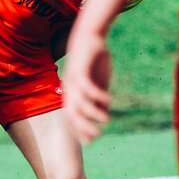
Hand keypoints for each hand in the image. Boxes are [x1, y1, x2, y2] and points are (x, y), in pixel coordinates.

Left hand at [63, 27, 112, 142]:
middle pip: (72, 114)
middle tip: (98, 135)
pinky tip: (109, 99)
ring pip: (80, 103)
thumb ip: (98, 96)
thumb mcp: (98, 81)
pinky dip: (98, 96)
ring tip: (107, 119)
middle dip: (83, 127)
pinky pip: (87, 88)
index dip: (79, 130)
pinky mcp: (79, 70)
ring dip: (93, 114)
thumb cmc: (93, 61)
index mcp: (71, 93)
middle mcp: (69, 89)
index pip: (72, 117)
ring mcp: (73, 80)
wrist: (89, 36)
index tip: (91, 142)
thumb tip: (104, 112)